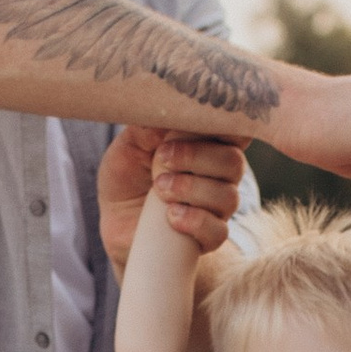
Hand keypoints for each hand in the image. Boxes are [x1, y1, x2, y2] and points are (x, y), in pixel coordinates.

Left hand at [99, 127, 248, 274]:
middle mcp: (220, 175)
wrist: (114, 221)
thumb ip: (148, 129)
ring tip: (159, 188)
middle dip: (196, 157)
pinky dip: (194, 221)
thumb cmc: (127, 175)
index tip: (200, 121)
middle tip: (162, 159)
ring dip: (191, 189)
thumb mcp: (129, 146)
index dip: (228, 125)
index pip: (236, 131)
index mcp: (208, 145)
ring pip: (227, 197)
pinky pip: (217, 231)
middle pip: (233, 162)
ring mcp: (217, 208)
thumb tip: (165, 114)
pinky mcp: (207, 237)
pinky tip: (170, 216)